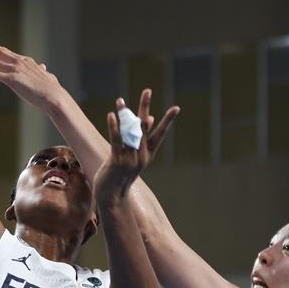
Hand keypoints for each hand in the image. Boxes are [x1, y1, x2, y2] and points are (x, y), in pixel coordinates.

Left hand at [0, 34, 60, 109]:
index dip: (2, 50)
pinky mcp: (11, 79)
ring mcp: (14, 69)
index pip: (11, 54)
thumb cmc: (53, 90)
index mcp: (27, 62)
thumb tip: (44, 68)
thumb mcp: (48, 77)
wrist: (53, 96)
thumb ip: (44, 72)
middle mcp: (19, 63)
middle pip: (0, 51)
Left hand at [94, 90, 178, 207]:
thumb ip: (140, 139)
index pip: (160, 134)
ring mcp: (129, 159)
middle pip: (144, 128)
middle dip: (145, 108)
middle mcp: (141, 156)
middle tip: (147, 91)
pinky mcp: (117, 161)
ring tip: (120, 100)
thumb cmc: (121, 175)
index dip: (167, 120)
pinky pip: (116, 141)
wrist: (112, 197)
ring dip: (123, 115)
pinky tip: (112, 115)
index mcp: (147, 155)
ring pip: (128, 132)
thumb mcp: (133, 157)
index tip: (177, 108)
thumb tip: (148, 118)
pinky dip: (114, 127)